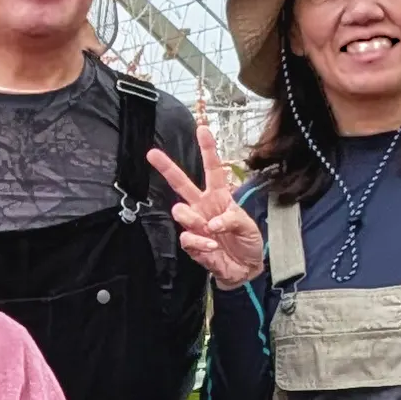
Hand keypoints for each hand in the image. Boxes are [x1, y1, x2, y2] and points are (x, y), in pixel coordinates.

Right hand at [148, 109, 265, 287]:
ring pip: (178, 210)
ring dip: (192, 219)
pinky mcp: (191, 243)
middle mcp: (203, 206)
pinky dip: (199, 242)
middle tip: (151, 153)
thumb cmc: (248, 243)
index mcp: (220, 196)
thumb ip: (232, 219)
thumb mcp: (249, 227)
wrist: (244, 270)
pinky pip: (186, 236)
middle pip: (181, 183)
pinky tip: (211, 246)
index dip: (207, 149)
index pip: (212, 169)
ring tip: (208, 229)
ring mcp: (195, 224)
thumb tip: (211, 222)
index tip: (202, 129)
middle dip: (167, 167)